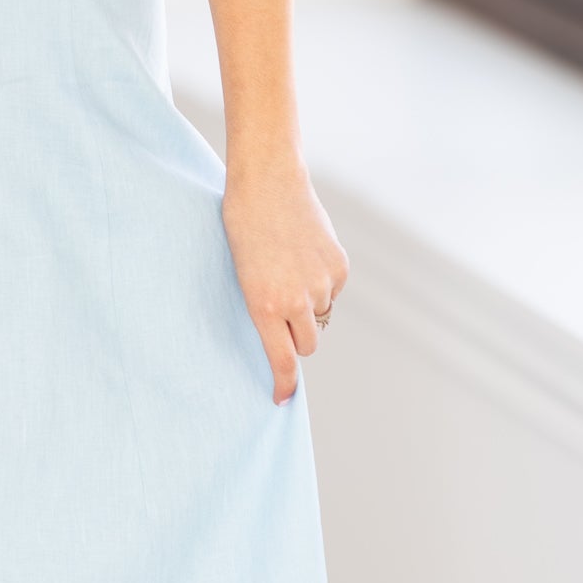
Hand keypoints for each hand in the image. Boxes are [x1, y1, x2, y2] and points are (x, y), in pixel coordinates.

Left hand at [220, 154, 348, 405]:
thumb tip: (285, 333)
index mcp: (263, 306)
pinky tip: (305, 255)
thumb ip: (264, 307)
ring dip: (310, 304)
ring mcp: (321, 284)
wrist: (267, 184)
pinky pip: (333, 289)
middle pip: (307, 344)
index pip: (282, 360)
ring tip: (289, 269)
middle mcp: (296, 301)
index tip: (282, 398)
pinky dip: (323, 281)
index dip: (284, 383)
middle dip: (297, 339)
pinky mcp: (339, 267)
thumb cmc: (243, 229)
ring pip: (321, 315)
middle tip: (285, 317)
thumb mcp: (243, 276)